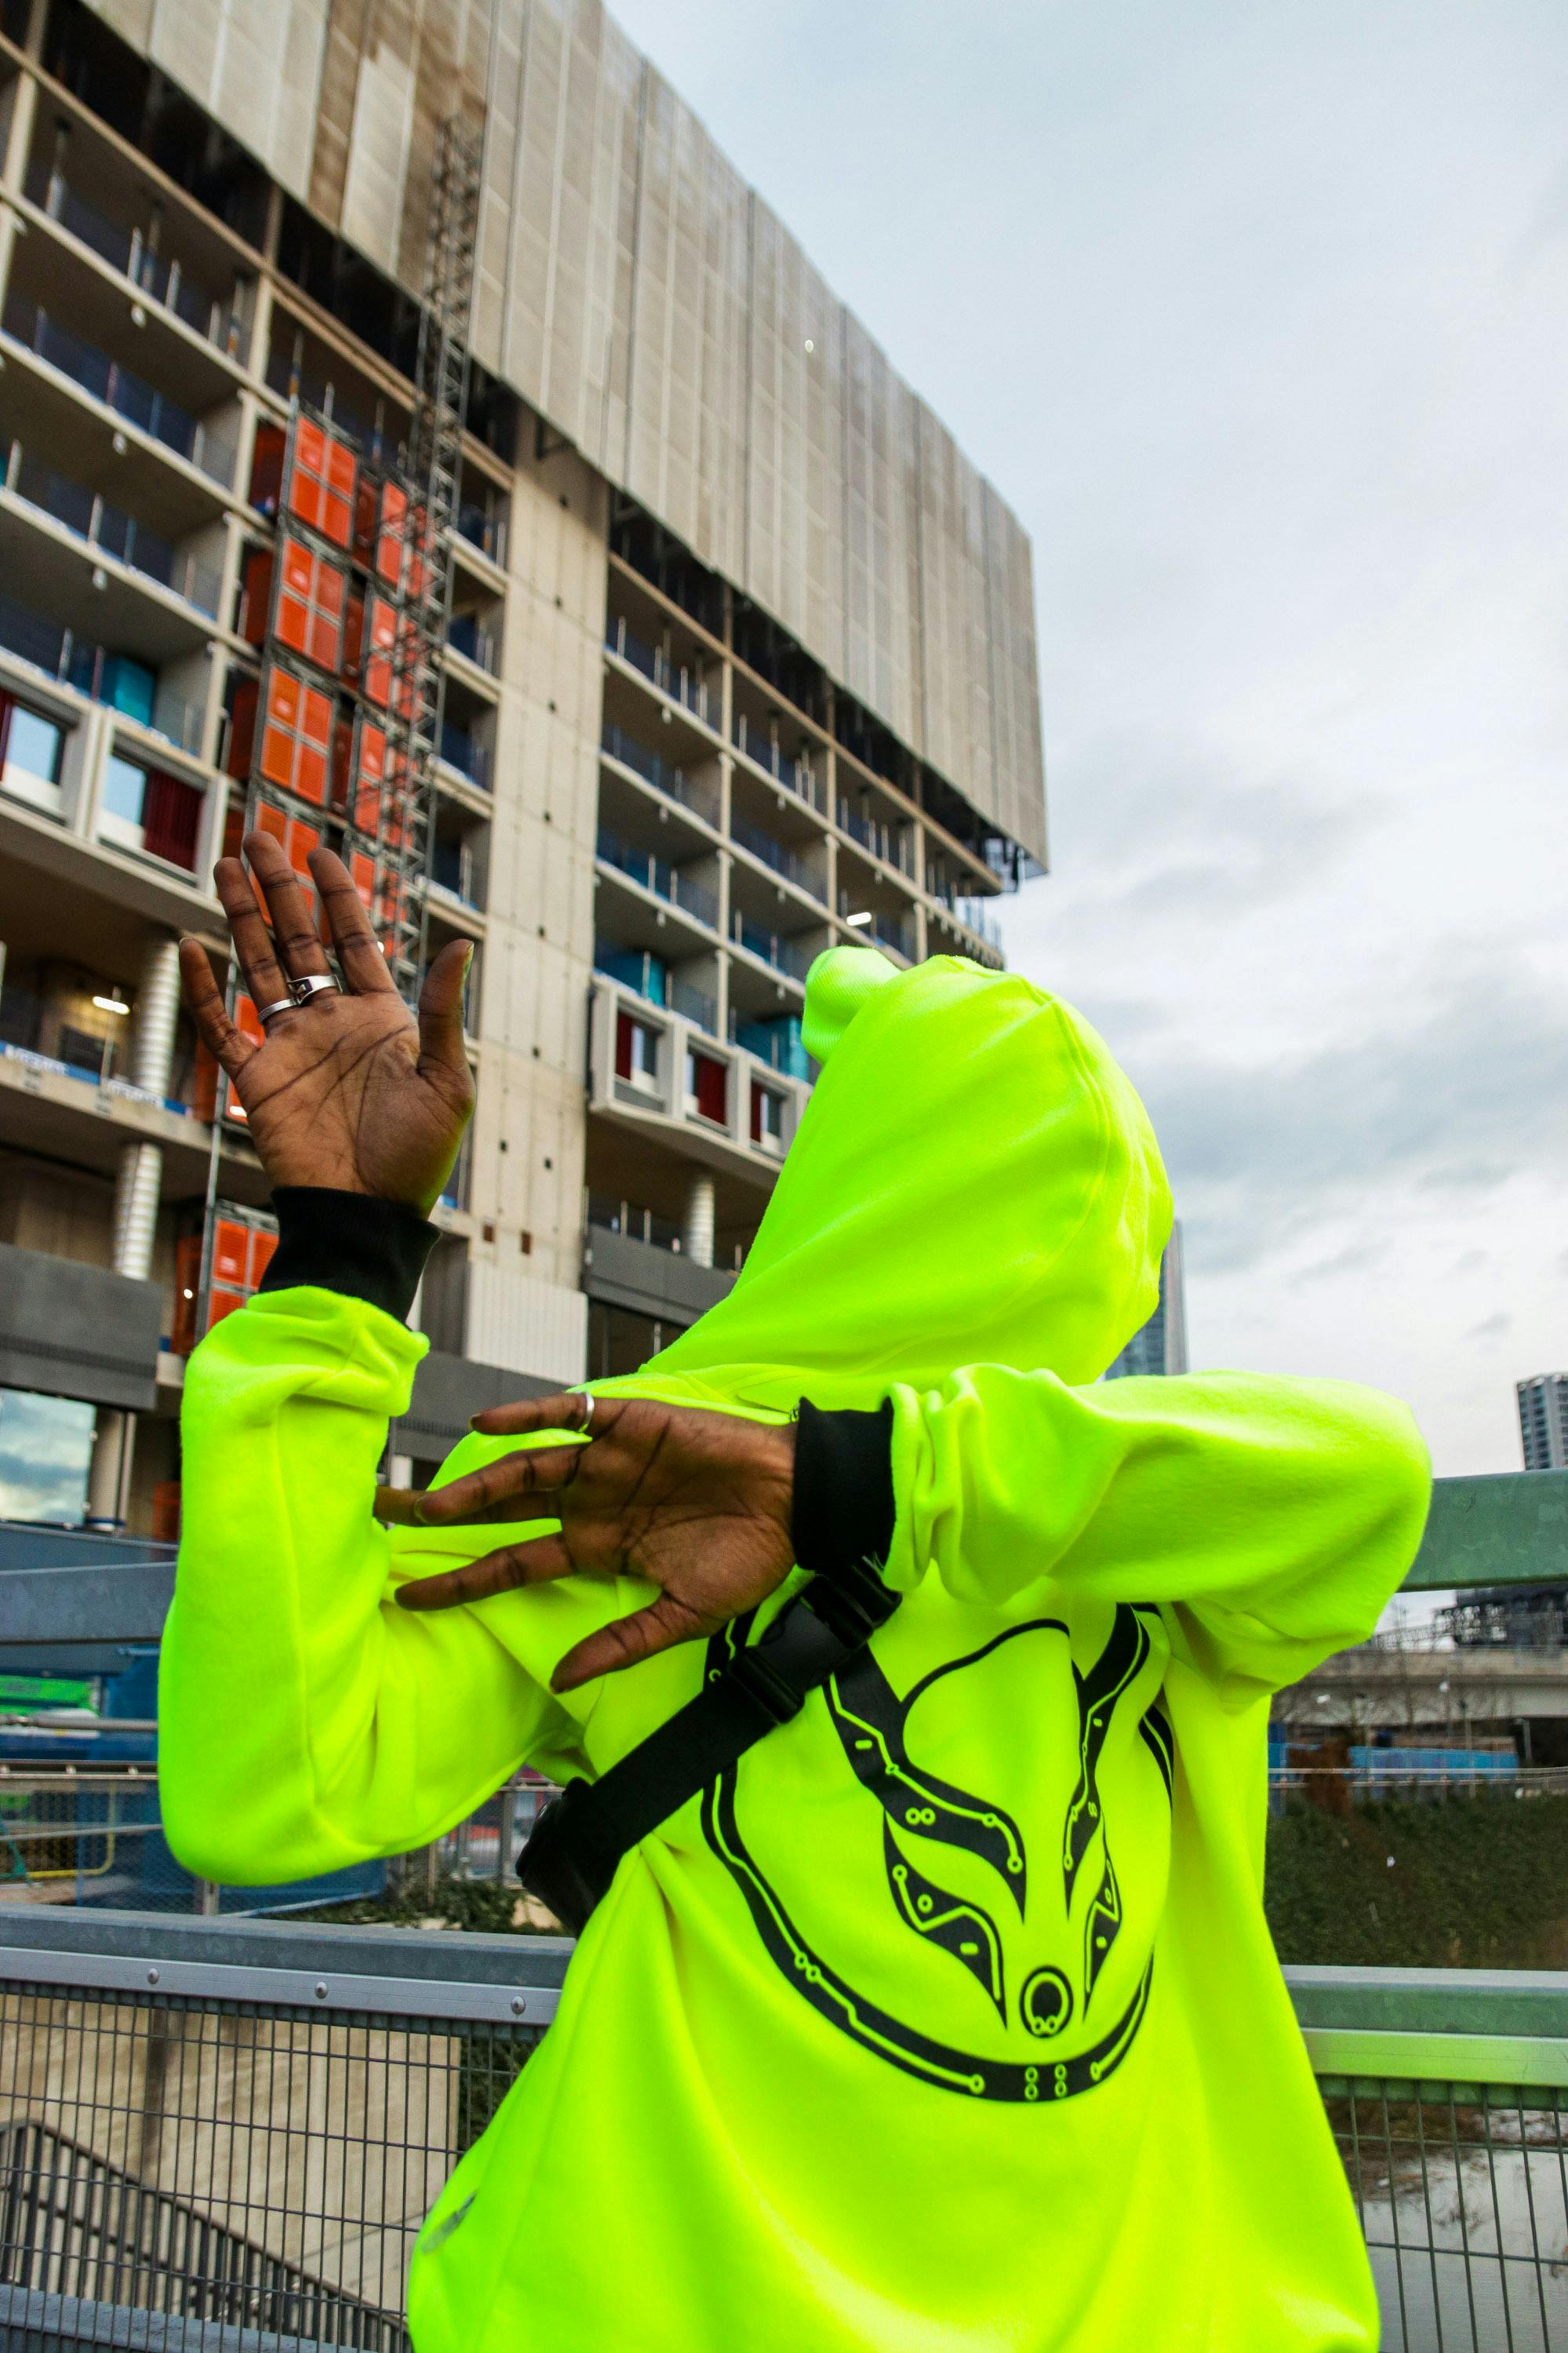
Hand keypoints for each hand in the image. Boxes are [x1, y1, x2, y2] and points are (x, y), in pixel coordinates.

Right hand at [180, 834, 474, 1213]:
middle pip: (299, 940)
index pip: (353, 940)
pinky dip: (203, 990)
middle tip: (258, 838)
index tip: (319, 852)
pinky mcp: (258, 1081)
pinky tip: (190, 948)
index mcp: (381, 1019)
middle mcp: (333, 1024)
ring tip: (224, 868)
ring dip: (241, 920)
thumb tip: (461, 944)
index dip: (336, 895)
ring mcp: (292, 1049)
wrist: (368, 1216)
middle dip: (278, 890)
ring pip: (259, 968)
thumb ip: (441, 1013)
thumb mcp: (446, 1082)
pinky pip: (222, 1028)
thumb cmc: (418, 1158)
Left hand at [378, 1392, 797, 1690]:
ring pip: (525, 1468)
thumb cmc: (748, 1560)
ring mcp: (606, 1462)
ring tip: (427, 1502)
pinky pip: (570, 1417)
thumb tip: (561, 1679)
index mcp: (597, 1549)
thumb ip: (621, 1644)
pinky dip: (530, 1417)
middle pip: (501, 1510)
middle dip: (444, 1518)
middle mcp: (590, 1503)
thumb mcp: (683, 1617)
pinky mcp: (629, 1424)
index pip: (513, 1566)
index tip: (409, 1597)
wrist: (797, 1504)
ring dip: (476, 1482)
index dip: (462, 1582)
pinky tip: (488, 1426)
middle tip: (385, 1522)